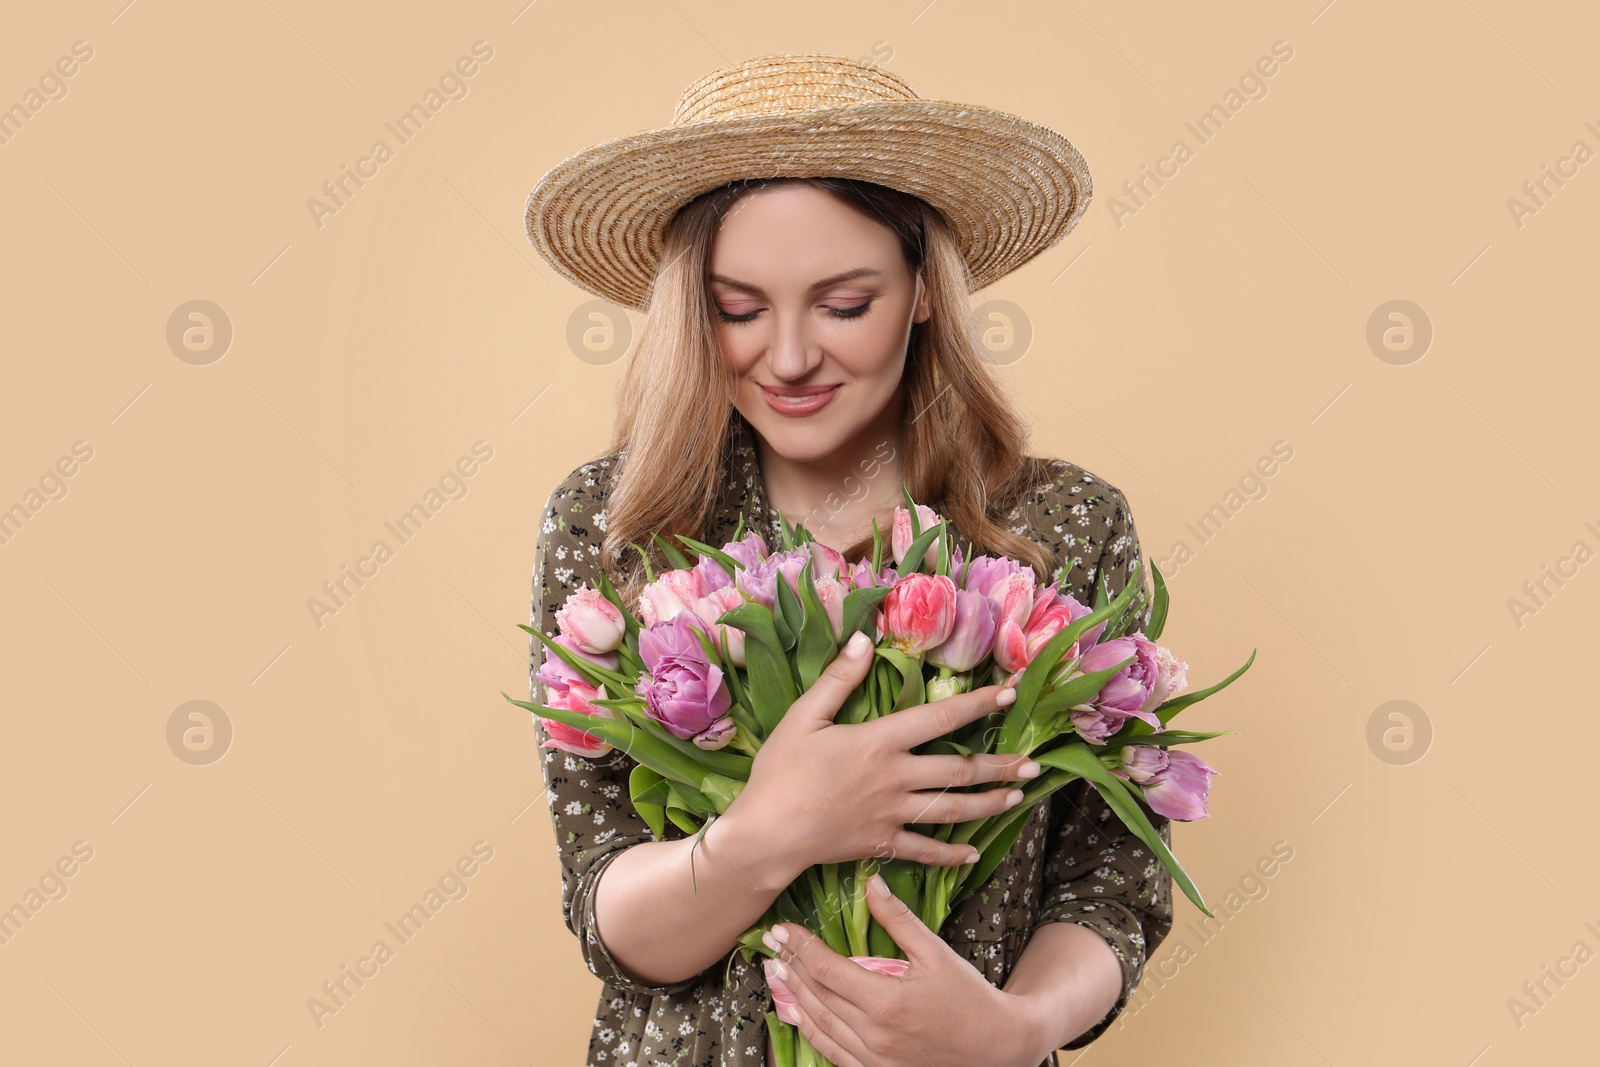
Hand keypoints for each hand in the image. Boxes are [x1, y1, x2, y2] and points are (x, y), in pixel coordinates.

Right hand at [724, 631, 1039, 881]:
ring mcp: (892, 815)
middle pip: (958, 770)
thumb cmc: (779, 772)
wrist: (765, 834)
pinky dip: (951, 854)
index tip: (1009, 695)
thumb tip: (866, 639)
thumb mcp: (803, 717)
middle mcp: (895, 779)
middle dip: (999, 765)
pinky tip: (972, 853)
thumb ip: (839, 679)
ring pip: (952, 811)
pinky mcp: (882, 844)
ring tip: (1017, 797)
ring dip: (988, 804)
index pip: (940, 718)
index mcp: (879, 742)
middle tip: (1033, 762)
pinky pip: (925, 851)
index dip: (978, 705)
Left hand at [764, 872, 1043, 1066]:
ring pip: (819, 1024)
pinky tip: (797, 1014)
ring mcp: (873, 1058)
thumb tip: (872, 884)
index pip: (827, 969)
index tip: (781, 928)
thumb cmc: (970, 999)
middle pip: (817, 995)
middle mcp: (874, 1033)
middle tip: (771, 944)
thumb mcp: (937, 954)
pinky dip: (810, 1030)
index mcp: (887, 1001)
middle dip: (790, 966)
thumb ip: (899, 920)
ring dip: (793, 997)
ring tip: (776, 972)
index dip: (800, 947)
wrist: (997, 1048)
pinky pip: (831, 1052)